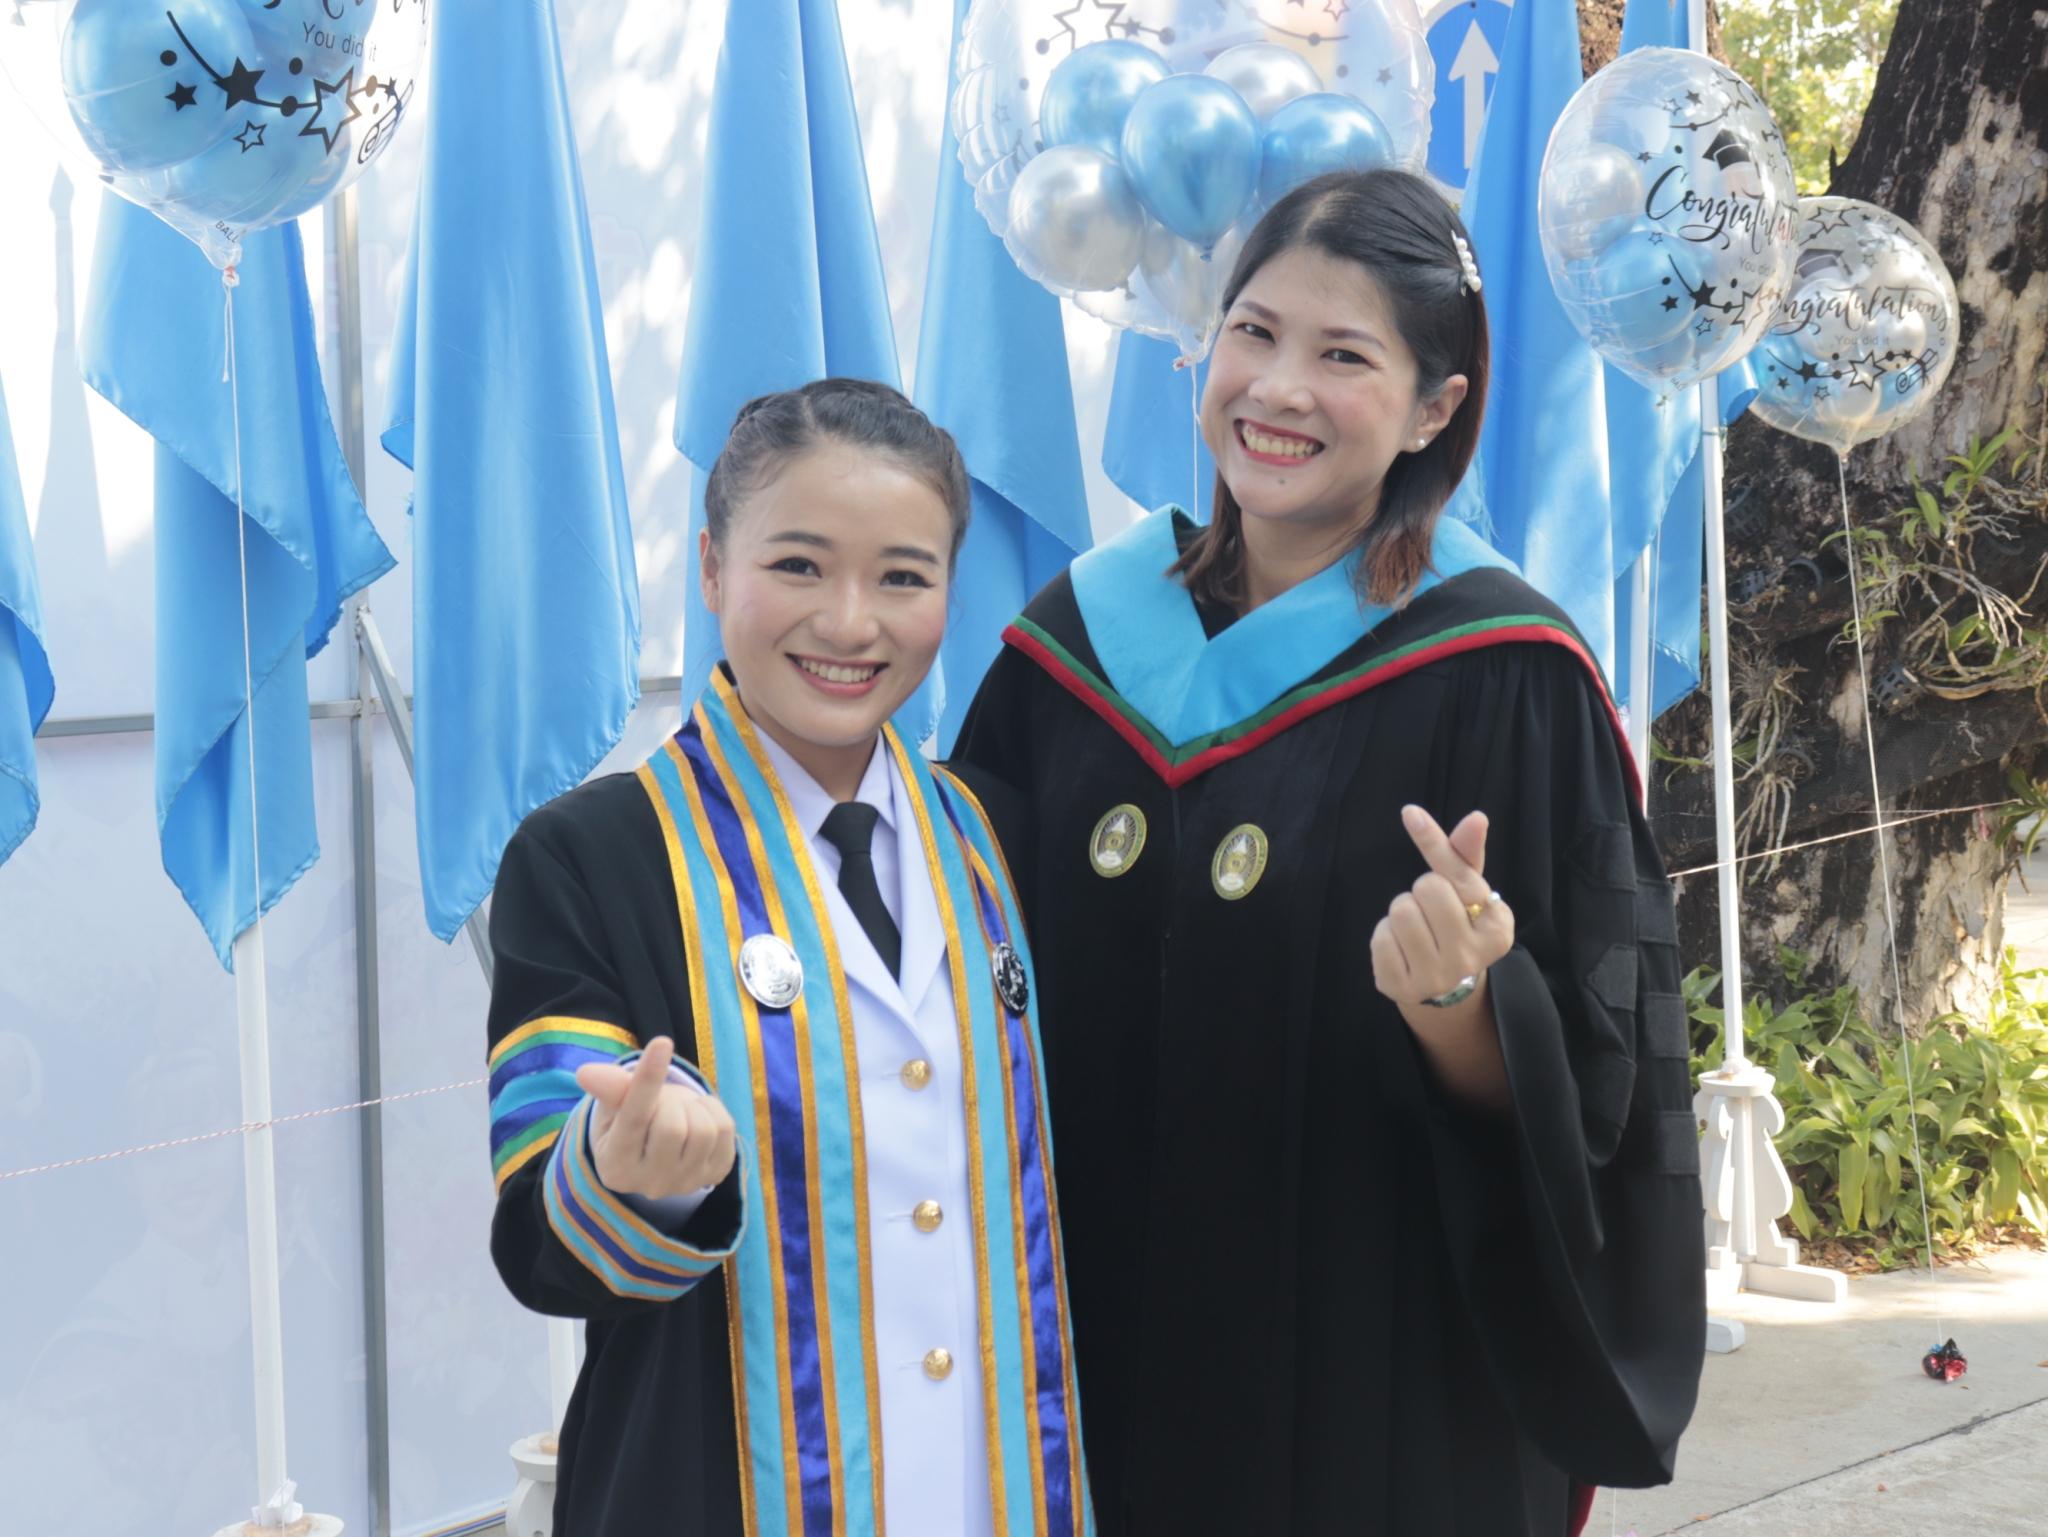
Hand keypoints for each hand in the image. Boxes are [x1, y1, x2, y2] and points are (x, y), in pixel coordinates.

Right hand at [574, 1036, 737, 1198]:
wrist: (656, 1152)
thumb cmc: (629, 1122)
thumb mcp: (613, 1107)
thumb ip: (609, 1090)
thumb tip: (587, 1074)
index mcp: (615, 1166)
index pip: (634, 1118)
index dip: (647, 1079)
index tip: (661, 1042)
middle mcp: (650, 1183)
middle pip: (672, 1126)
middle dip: (670, 1100)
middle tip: (661, 1101)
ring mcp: (685, 1183)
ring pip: (703, 1129)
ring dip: (693, 1106)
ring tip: (679, 1110)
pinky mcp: (715, 1175)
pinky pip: (725, 1130)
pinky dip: (712, 1111)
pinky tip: (696, 1118)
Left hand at [1370, 805, 1515, 1008]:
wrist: (1443, 986)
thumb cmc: (1456, 925)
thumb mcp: (1468, 893)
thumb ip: (1466, 856)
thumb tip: (1477, 818)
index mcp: (1497, 930)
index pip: (1457, 874)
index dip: (1432, 841)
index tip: (1410, 813)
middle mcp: (1471, 957)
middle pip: (1427, 889)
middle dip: (1422, 891)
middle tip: (1430, 911)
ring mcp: (1437, 977)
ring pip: (1401, 911)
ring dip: (1401, 912)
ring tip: (1416, 930)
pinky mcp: (1403, 988)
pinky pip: (1381, 938)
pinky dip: (1384, 936)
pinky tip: (1401, 949)